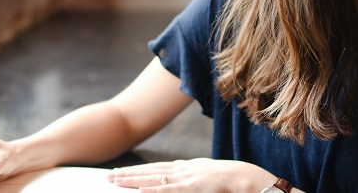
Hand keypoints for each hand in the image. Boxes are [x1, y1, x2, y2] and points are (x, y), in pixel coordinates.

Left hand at [107, 158, 277, 191]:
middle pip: (150, 171)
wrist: (249, 178)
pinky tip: (140, 191)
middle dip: (128, 174)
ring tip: (116, 181)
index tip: (120, 173)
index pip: (156, 168)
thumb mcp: (208, 178)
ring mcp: (187, 177)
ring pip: (154, 178)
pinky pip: (170, 189)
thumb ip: (193, 179)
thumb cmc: (232, 181)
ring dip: (134, 180)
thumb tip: (179, 182)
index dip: (137, 171)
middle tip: (108, 177)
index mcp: (187, 167)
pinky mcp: (193, 187)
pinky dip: (154, 189)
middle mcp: (183, 169)